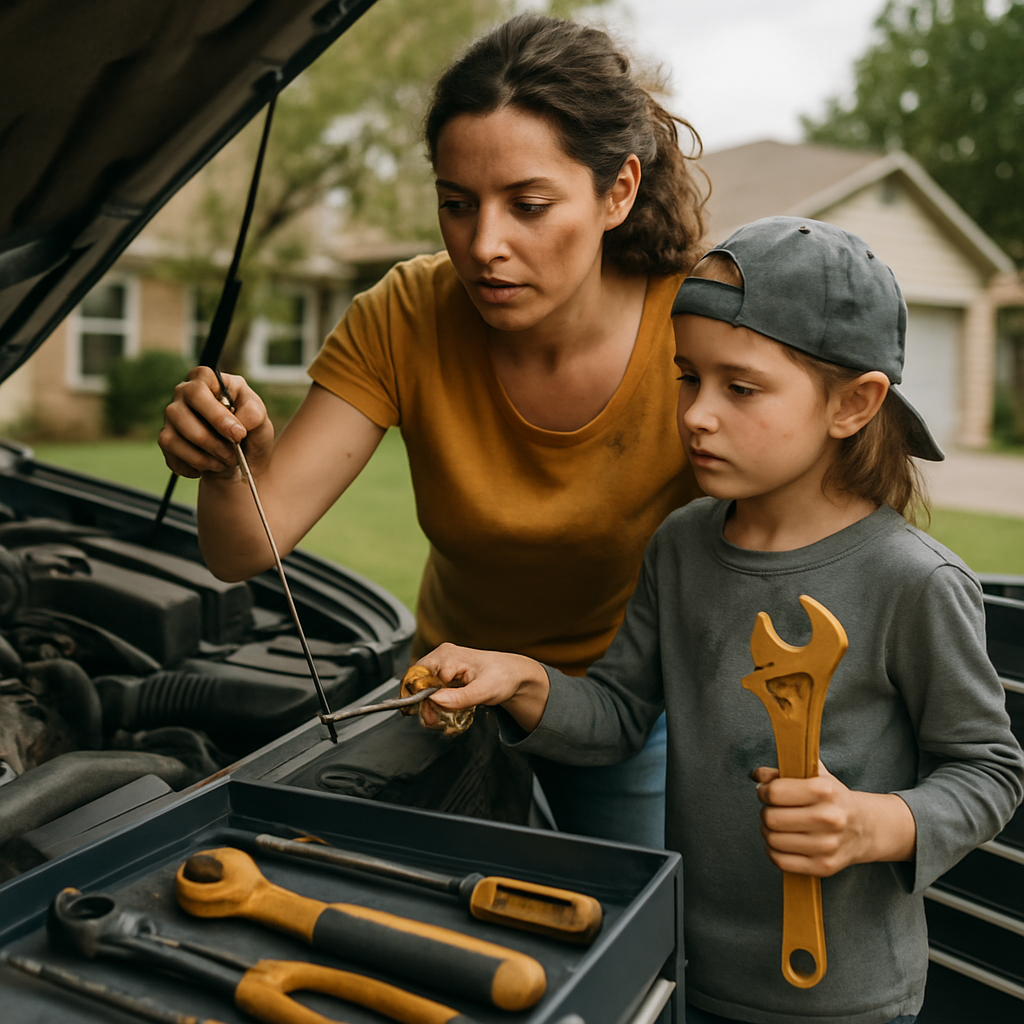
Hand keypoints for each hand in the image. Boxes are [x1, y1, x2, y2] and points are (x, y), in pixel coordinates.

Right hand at [159, 367, 272, 479]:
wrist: (244, 458)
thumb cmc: (251, 430)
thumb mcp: (261, 418)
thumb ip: (254, 414)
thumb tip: (238, 423)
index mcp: (206, 379)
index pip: (198, 390)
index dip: (217, 415)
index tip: (238, 434)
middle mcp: (183, 393)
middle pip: (180, 414)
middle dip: (211, 441)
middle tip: (234, 454)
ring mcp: (172, 417)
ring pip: (173, 438)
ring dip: (204, 457)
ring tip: (226, 461)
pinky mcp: (167, 440)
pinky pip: (172, 456)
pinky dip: (195, 467)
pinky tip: (212, 466)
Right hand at [414, 643, 550, 731]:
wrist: (512, 676)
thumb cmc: (502, 677)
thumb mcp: (485, 690)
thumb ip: (460, 697)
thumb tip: (435, 700)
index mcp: (447, 655)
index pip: (420, 678)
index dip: (423, 699)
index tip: (432, 716)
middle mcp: (440, 657)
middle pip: (417, 682)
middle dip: (423, 704)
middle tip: (434, 722)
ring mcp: (441, 665)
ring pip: (422, 688)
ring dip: (428, 706)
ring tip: (439, 719)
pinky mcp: (443, 675)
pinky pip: (429, 690)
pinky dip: (434, 703)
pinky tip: (444, 711)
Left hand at [752, 761, 916, 876]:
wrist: (866, 828)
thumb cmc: (833, 799)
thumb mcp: (815, 775)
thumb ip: (786, 769)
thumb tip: (757, 775)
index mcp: (825, 790)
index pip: (775, 792)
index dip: (764, 791)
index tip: (766, 792)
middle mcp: (829, 818)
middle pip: (771, 818)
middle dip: (765, 812)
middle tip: (772, 810)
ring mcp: (827, 845)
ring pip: (773, 840)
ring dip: (767, 832)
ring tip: (778, 825)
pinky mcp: (824, 867)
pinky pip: (781, 861)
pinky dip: (773, 851)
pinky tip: (781, 842)